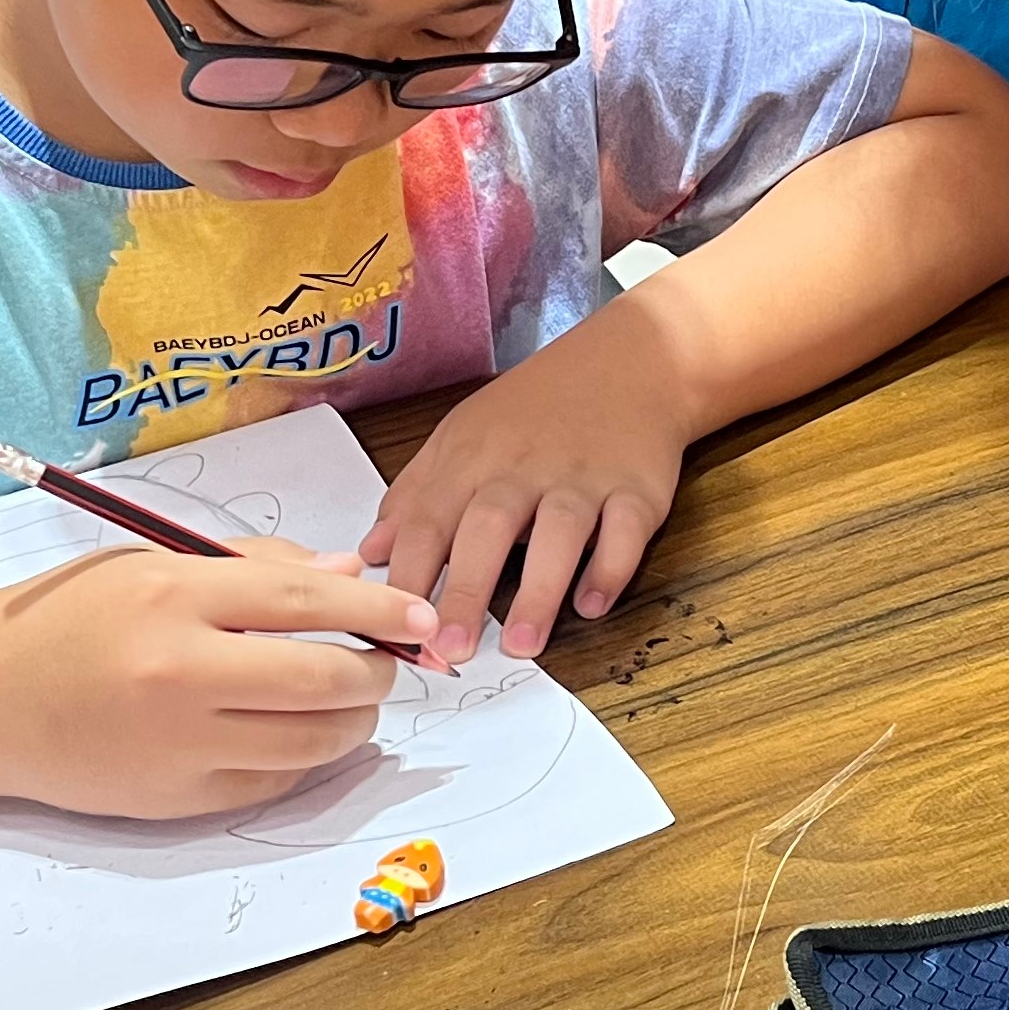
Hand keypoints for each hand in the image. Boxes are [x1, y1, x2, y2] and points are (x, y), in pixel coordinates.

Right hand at [0, 538, 433, 817]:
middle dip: (374, 672)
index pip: (305, 602)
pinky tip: (298, 736)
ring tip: (351, 703)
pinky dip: (303, 761)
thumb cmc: (71, 619)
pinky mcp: (173, 798)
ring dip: (352, 723)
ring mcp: (176, 743)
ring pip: (310, 741)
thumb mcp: (151, 563)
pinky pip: (272, 784)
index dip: (378, 611)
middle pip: (321, 678)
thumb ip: (253, 567)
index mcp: (172, 595)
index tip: (418, 618)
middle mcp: (178, 671)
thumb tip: (347, 579)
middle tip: (383, 664)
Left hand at [363, 315, 692, 664]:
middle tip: (451, 649)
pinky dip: (610, 568)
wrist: (629, 360)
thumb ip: (417, 494)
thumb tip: (372, 553)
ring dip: (539, 590)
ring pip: (559, 531)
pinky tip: (591, 604)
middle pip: (489, 526)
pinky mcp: (637, 489)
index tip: (394, 626)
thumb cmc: (536, 410)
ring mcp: (583, 477)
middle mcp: (525, 467)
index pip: (429, 518)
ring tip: (520, 644)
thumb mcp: (463, 435)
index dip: (410, 573)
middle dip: (466, 589)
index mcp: (473, 456)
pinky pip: (625, 531)